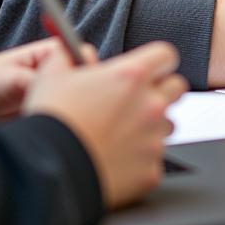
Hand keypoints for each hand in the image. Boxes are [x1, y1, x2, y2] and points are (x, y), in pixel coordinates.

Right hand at [24, 41, 187, 208]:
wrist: (47, 173)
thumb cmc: (52, 122)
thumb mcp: (53, 73)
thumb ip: (70, 53)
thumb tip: (75, 51)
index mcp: (132, 75)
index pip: (166, 56)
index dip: (156, 61)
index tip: (146, 70)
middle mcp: (151, 104)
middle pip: (176, 87)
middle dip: (161, 90)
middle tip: (136, 101)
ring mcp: (154, 139)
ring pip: (168, 125)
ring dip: (151, 126)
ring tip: (120, 134)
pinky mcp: (151, 170)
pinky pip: (154, 159)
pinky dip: (139, 160)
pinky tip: (115, 160)